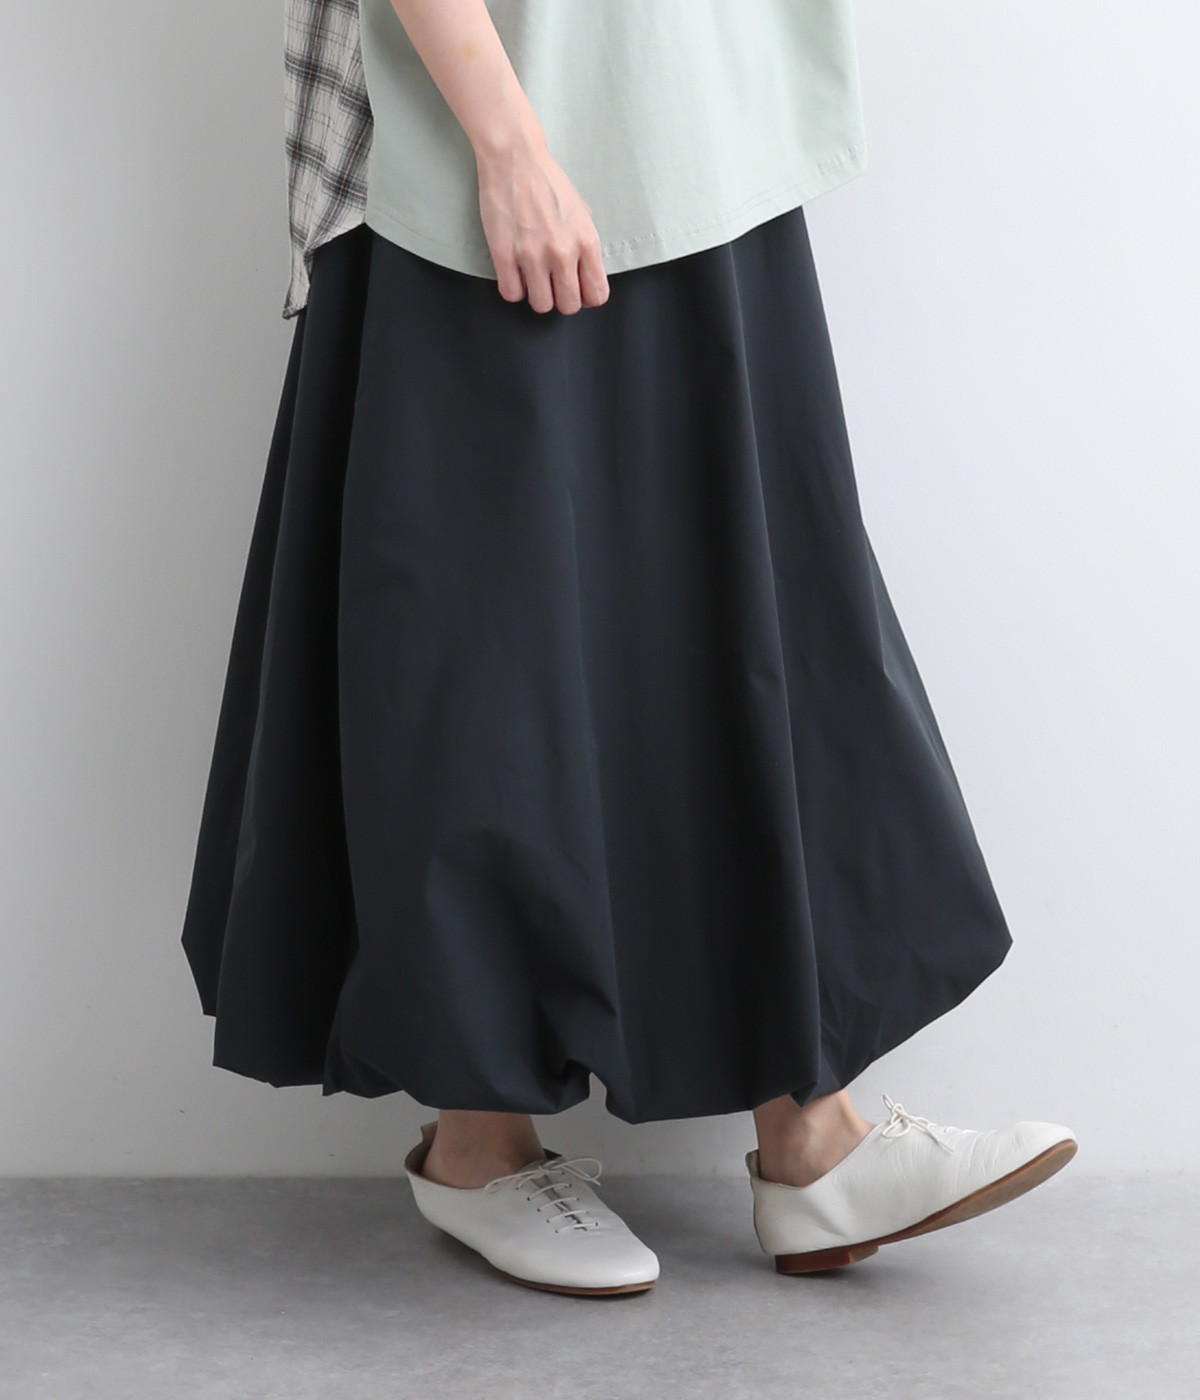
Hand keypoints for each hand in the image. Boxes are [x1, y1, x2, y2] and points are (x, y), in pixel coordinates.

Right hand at [476, 126, 609, 315]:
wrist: (515, 159)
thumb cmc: (548, 182)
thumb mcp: (581, 212)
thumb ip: (586, 245)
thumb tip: (585, 272)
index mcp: (586, 242)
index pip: (596, 295)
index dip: (585, 297)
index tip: (576, 289)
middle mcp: (563, 252)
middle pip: (568, 306)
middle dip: (561, 299)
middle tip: (552, 284)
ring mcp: (532, 255)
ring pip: (541, 305)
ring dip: (536, 295)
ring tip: (532, 278)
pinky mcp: (504, 254)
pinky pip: (512, 294)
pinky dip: (513, 288)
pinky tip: (514, 273)